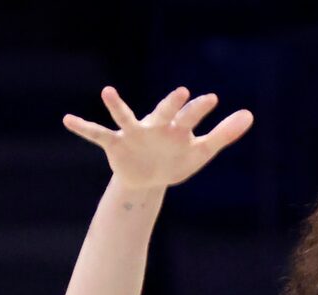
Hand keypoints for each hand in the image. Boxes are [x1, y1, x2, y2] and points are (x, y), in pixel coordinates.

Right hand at [62, 85, 252, 191]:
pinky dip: (83, 127)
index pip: (189, 116)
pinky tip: (67, 119)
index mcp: (176, 128)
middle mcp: (154, 126)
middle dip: (172, 105)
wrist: (150, 180)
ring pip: (125, 117)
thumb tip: (250, 114)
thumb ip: (224, 133)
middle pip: (164, 113)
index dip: (199, 109)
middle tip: (182, 93)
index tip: (211, 99)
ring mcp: (133, 134)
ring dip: (116, 105)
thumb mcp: (202, 151)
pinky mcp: (116, 145)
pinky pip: (97, 134)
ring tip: (107, 91)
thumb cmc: (177, 159)